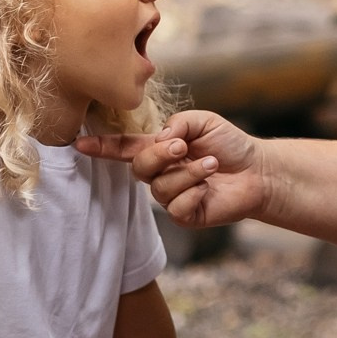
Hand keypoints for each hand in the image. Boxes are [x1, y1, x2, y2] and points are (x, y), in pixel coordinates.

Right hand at [77, 111, 269, 226]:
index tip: (78, 143)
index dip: (102, 147)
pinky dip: (194, 193)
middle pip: (139, 168)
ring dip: (187, 173)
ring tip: (211, 165)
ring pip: (160, 188)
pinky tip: (209, 188)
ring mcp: (171, 196)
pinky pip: (175, 207)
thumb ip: (179, 122)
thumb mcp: (204, 122)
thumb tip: (160, 139)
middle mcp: (161, 174)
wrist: (258, 170)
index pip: (124, 149)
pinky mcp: (185, 215)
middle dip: (159, 156)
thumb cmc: (230, 145)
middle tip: (182, 147)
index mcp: (159, 150)